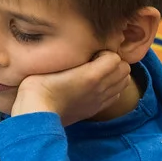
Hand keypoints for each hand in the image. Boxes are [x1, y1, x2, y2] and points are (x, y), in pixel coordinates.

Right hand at [12, 51, 129, 124]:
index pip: (116, 57)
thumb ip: (73, 54)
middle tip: (98, 60)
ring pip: (123, 83)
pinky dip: (111, 89)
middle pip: (124, 69)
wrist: (37, 112)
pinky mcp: (94, 109)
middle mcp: (100, 88)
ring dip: (115, 75)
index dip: (104, 52)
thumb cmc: (40, 84)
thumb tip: (81, 48)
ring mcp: (99, 100)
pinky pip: (114, 96)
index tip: (91, 53)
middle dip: (114, 62)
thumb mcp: (53, 62)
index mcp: (92, 75)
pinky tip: (95, 86)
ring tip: (99, 72)